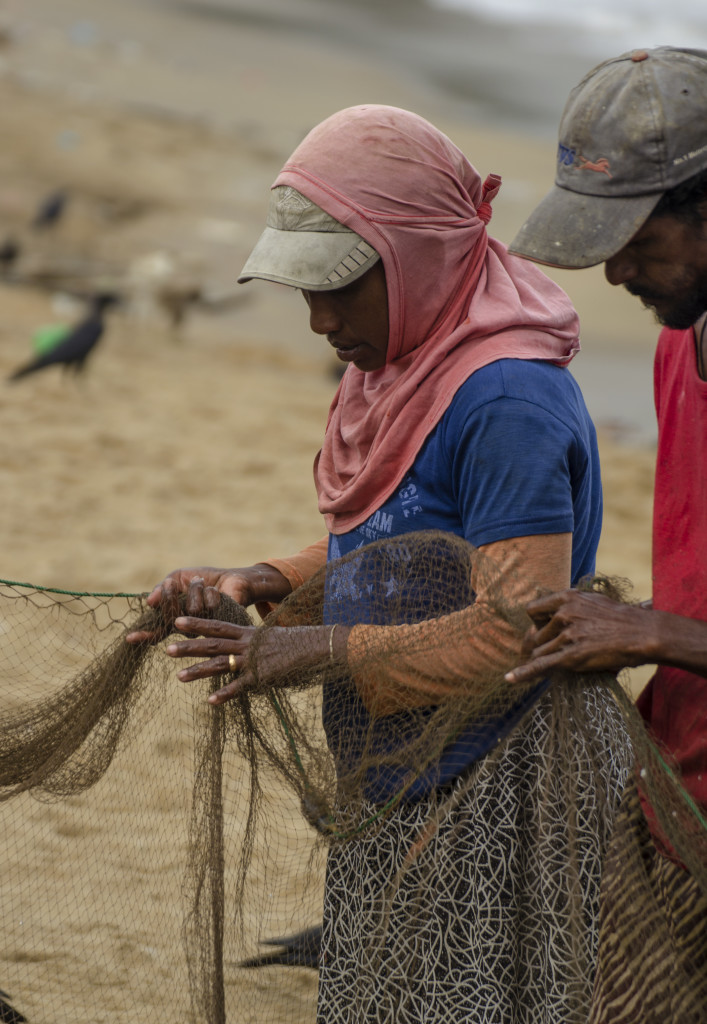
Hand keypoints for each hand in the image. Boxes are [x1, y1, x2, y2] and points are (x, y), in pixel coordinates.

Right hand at [125, 564, 290, 644]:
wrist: (231, 578)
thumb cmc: (202, 579)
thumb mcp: (178, 577)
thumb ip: (162, 588)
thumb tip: (149, 601)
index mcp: (174, 618)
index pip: (156, 631)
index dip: (143, 635)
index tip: (130, 638)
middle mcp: (188, 627)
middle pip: (172, 617)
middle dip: (169, 596)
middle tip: (170, 583)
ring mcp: (204, 627)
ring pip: (193, 610)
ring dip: (195, 589)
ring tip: (201, 582)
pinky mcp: (221, 624)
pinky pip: (210, 607)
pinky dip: (210, 592)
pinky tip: (216, 591)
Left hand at [166, 617, 349, 704]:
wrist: (319, 647)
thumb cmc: (299, 644)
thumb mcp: (273, 638)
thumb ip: (256, 643)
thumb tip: (246, 645)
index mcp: (249, 633)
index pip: (218, 625)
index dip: (197, 623)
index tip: (177, 621)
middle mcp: (247, 645)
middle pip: (212, 644)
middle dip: (189, 646)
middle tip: (166, 648)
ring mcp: (253, 661)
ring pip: (220, 664)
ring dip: (198, 671)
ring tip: (178, 676)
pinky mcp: (262, 677)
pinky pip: (240, 687)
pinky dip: (225, 694)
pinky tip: (210, 701)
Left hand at [504, 589, 651, 683]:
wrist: (642, 633)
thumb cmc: (621, 618)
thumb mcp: (592, 600)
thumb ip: (571, 604)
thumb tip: (554, 613)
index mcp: (566, 598)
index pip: (532, 611)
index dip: (536, 624)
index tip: (541, 632)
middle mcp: (563, 614)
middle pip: (535, 635)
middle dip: (541, 645)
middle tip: (555, 652)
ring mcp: (567, 635)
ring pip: (540, 652)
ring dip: (548, 659)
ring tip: (570, 660)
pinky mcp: (571, 656)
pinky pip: (540, 665)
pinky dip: (523, 673)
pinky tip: (509, 679)